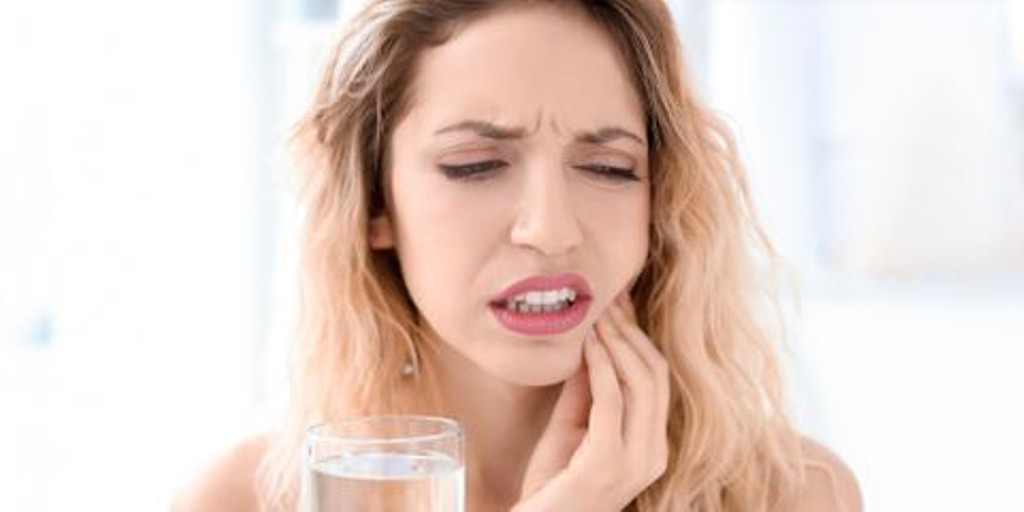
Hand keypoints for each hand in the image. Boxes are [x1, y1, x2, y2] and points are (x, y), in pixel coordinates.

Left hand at [513, 293, 670, 511]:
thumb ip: (586, 390)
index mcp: (652, 446)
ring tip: (597, 315)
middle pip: (655, 374)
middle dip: (631, 331)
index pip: (657, 379)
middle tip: (608, 300)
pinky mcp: (608, 463)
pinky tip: (587, 343)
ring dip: (617, 341)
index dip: (640, 336)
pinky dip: (601, 365)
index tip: (621, 302)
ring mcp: (635, 461)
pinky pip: (611, 400)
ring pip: (640, 382)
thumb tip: (590, 339)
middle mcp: (653, 454)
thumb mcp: (573, 425)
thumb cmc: (552, 482)